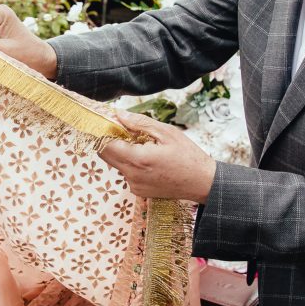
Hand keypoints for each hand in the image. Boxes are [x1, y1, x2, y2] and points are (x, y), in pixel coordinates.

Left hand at [99, 110, 216, 203]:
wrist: (202, 183)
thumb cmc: (188, 156)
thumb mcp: (166, 133)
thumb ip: (140, 123)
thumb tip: (119, 114)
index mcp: (138, 159)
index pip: (105, 144)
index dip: (102, 131)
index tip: (106, 120)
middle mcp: (132, 175)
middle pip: (106, 155)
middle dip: (109, 140)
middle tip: (122, 128)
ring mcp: (134, 185)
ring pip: (116, 163)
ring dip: (121, 151)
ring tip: (141, 143)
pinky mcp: (138, 190)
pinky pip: (126, 172)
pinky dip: (131, 162)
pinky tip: (147, 157)